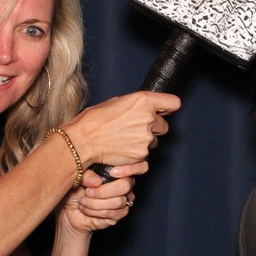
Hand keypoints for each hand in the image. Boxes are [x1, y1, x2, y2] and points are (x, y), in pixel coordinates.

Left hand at [56, 168, 137, 232]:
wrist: (69, 211)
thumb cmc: (74, 191)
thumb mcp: (77, 179)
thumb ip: (87, 175)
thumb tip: (98, 181)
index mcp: (116, 172)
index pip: (127, 169)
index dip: (123, 170)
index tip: (108, 174)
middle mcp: (123, 186)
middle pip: (125, 186)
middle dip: (103, 191)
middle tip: (87, 192)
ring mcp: (123, 201)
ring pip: (117, 201)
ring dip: (95, 203)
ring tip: (82, 201)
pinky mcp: (117, 215)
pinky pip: (112, 213)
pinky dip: (95, 211)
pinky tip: (85, 209)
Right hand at [65, 91, 179, 166]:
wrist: (82, 141)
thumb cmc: (93, 121)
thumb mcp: (115, 102)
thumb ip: (134, 104)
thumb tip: (142, 107)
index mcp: (143, 101)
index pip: (173, 103)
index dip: (168, 108)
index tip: (165, 111)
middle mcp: (148, 118)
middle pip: (163, 126)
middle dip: (152, 128)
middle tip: (134, 128)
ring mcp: (146, 138)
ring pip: (153, 141)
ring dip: (143, 141)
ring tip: (124, 139)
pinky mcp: (141, 155)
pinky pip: (144, 154)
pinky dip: (135, 153)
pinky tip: (121, 148)